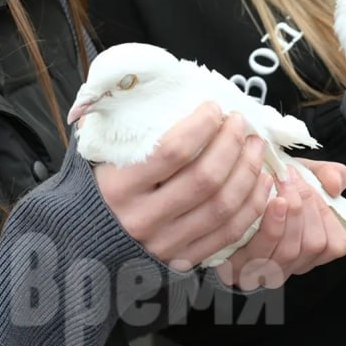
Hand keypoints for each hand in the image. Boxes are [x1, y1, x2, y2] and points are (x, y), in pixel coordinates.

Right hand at [94, 104, 272, 269]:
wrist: (84, 246)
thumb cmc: (97, 190)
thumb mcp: (95, 156)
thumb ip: (114, 124)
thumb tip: (141, 84)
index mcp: (119, 187)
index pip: (172, 151)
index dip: (201, 126)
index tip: (214, 108)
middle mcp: (143, 218)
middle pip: (204, 178)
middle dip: (231, 145)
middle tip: (241, 123)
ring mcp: (165, 243)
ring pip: (222, 206)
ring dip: (247, 171)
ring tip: (255, 146)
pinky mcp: (184, 260)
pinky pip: (229, 233)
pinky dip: (252, 205)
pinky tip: (262, 181)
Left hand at [216, 160, 345, 289]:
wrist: (216, 192)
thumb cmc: (262, 186)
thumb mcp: (300, 174)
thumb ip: (327, 174)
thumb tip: (335, 185)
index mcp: (307, 249)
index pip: (335, 245)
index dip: (326, 215)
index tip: (312, 184)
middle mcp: (289, 266)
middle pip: (313, 244)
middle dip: (306, 206)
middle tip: (293, 178)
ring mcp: (263, 274)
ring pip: (291, 249)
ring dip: (291, 212)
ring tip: (283, 183)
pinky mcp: (237, 272)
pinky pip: (262, 253)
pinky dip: (272, 225)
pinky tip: (270, 201)